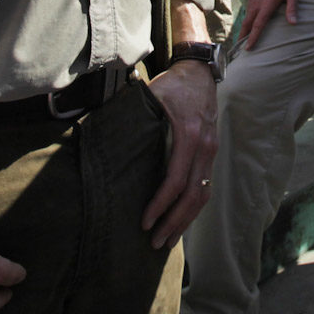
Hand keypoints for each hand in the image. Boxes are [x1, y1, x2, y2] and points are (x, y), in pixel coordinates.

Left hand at [142, 59, 217, 247]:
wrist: (199, 71)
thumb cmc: (172, 84)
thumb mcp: (152, 97)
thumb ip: (134, 119)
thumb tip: (102, 141)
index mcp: (189, 134)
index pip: (176, 180)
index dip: (161, 205)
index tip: (145, 222)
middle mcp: (205, 146)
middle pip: (193, 195)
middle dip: (174, 222)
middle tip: (155, 242)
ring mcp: (211, 150)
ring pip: (203, 194)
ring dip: (186, 220)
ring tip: (168, 239)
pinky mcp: (211, 152)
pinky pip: (205, 185)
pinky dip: (193, 206)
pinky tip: (180, 219)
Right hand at [240, 0, 298, 49]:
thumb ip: (292, 8)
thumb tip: (293, 24)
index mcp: (267, 3)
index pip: (258, 24)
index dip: (252, 37)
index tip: (247, 48)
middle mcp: (257, 1)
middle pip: (247, 23)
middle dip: (243, 36)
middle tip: (239, 49)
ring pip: (246, 15)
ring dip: (244, 27)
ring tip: (243, 38)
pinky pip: (248, 8)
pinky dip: (247, 18)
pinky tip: (249, 22)